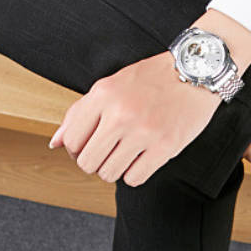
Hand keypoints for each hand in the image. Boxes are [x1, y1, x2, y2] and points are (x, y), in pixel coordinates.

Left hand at [49, 50, 219, 186]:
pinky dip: (135, 173)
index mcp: (102, 94)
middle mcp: (120, 113)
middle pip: (88, 163)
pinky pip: (134, 179)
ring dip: (115, 169)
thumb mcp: (109, 87)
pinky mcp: (165, 146)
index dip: (76, 151)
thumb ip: (79, 114)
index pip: (71, 142)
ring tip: (126, 154)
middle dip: (95, 162)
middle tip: (108, 153)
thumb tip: (55, 143)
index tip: (89, 146)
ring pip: (109, 174)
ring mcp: (143, 131)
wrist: (194, 72)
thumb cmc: (150, 80)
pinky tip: (141, 158)